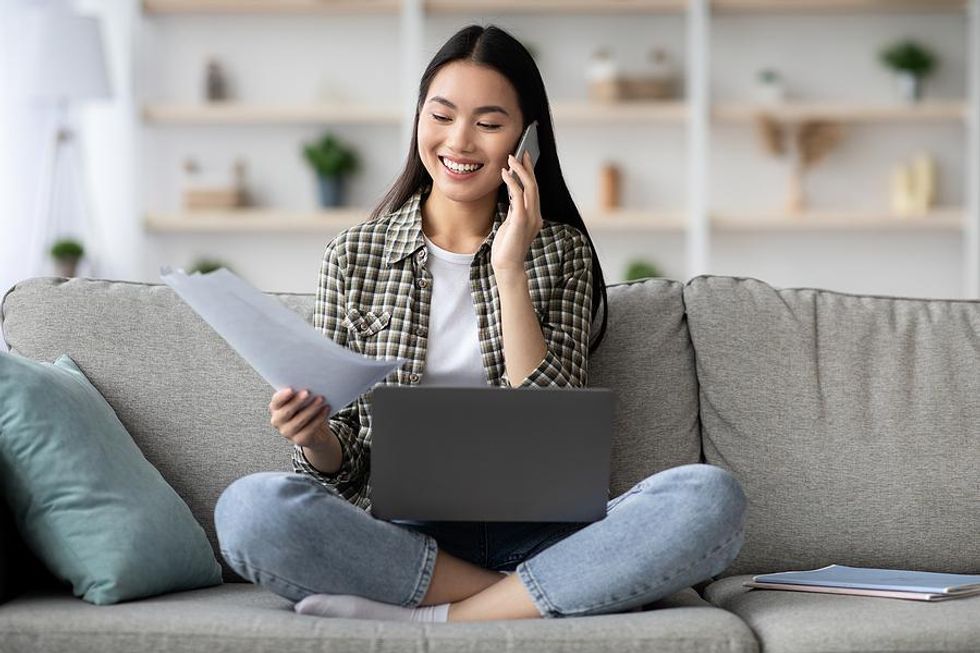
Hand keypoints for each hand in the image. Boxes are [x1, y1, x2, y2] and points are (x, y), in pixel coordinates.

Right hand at [269, 387, 333, 449]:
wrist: (316, 431)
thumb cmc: (306, 409)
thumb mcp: (302, 400)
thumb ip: (300, 392)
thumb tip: (309, 382)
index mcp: (276, 408)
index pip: (276, 401)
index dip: (282, 396)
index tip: (291, 389)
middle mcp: (278, 421)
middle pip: (286, 412)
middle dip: (297, 401)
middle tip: (308, 392)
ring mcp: (287, 432)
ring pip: (299, 421)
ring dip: (311, 409)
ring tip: (321, 399)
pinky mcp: (299, 440)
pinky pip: (309, 429)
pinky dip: (319, 418)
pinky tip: (326, 409)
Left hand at [493, 151, 542, 276]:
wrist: (507, 266)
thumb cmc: (507, 248)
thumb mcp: (511, 225)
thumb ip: (515, 211)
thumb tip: (512, 195)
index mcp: (535, 217)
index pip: (534, 190)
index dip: (530, 173)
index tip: (525, 159)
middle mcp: (536, 215)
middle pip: (534, 185)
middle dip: (528, 167)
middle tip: (520, 152)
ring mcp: (531, 218)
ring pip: (530, 187)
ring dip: (520, 170)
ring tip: (511, 158)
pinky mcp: (521, 220)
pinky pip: (518, 195)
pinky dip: (512, 182)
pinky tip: (505, 173)